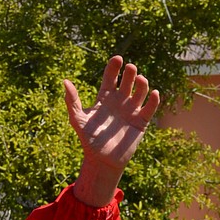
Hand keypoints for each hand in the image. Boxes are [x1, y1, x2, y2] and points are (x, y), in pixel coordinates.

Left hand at [66, 57, 159, 206]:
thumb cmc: (88, 140)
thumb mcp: (78, 119)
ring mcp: (131, 110)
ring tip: (140, 80)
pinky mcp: (141, 121)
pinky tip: (153, 93)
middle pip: (128, 79)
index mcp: (105, 97)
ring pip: (141, 90)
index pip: (111, 76)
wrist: (102, 160)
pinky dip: (154, 99)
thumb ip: (72, 101)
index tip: (118, 59)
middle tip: (130, 69)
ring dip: (142, 83)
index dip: (115, 66)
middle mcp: (119, 101)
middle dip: (130, 72)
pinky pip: (150, 107)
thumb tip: (65, 81)